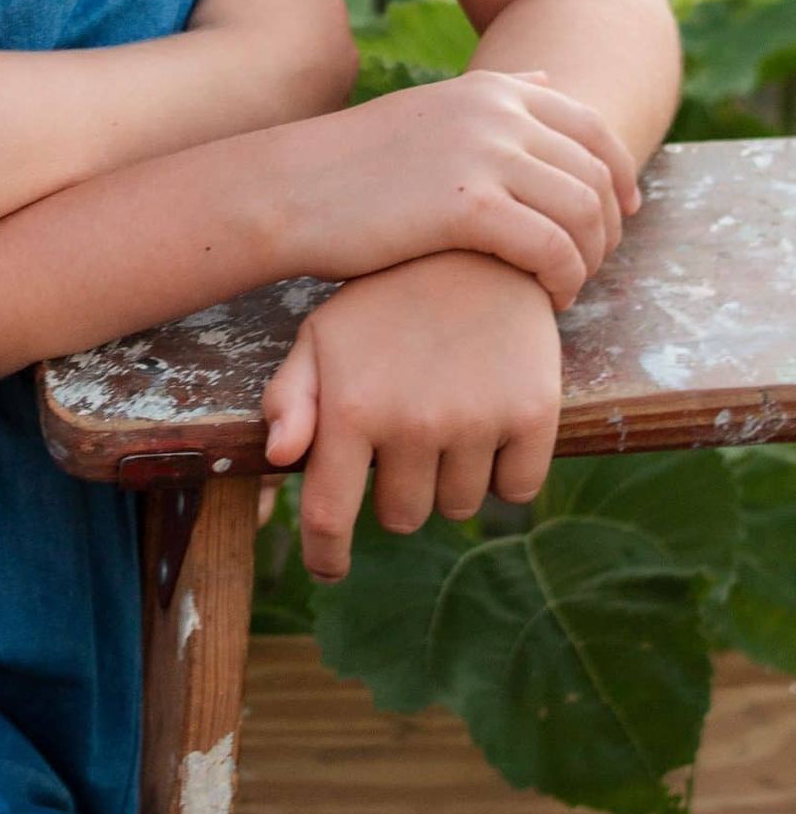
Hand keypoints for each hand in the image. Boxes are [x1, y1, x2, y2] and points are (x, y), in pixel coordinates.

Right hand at [188, 0, 358, 123]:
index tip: (246, 4)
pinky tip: (256, 102)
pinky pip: (307, 102)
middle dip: (289, 27)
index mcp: (330, 1)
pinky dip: (288, 99)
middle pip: (317, 26)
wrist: (219, 100)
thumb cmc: (228, 22)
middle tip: (243, 37)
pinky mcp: (322, 124)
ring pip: (315, 65)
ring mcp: (337, 90)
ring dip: (290, 65)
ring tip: (246, 72)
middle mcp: (346, 46)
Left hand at [262, 253, 561, 581]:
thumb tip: (279, 459)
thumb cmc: (385, 301)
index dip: (327, 555)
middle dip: (396, 490)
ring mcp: (476, 421)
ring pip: (458, 507)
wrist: (477, 245)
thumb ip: (292, 398)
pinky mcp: (533, 415)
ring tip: (447, 417)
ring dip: (449, 479)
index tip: (331, 568)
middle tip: (404, 438)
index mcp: (352, 408)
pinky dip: (505, 472)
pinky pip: (518, 489)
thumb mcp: (323, 336)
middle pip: (401, 516)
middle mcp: (413, 423)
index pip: (330, 516)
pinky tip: (492, 423)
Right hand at [286, 68, 639, 308]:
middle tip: (592, 264)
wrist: (289, 190)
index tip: (623, 214)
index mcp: (491, 89)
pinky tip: (548, 298)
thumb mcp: (432, 111)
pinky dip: (563, 278)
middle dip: (607, 225)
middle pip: (595, 173)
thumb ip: (493, 98)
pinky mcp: (469, 206)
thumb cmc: (354, 165)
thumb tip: (546, 80)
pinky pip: (552, 247)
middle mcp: (497, 112)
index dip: (620, 174)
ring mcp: (486, 155)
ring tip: (568, 286)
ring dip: (589, 258)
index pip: (592, 127)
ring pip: (583, 213)